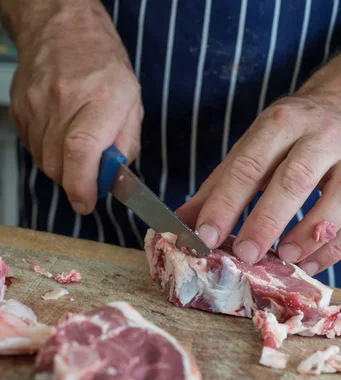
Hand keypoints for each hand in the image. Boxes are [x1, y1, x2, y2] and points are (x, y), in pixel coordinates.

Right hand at [9, 2, 142, 214]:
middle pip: (59, 165)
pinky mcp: (20, 109)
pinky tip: (60, 135)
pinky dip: (49, 153)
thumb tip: (112, 179)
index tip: (87, 203)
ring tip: (76, 146)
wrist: (62, 28)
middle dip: (75, 183)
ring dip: (62, 168)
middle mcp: (64, 101)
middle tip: (89, 175)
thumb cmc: (104, 67)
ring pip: (44, 161)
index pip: (81, 150)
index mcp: (101, 99)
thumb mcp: (133, 104)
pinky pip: (33, 148)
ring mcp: (36, 105)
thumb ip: (125, 146)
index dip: (82, 186)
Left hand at [177, 92, 340, 274]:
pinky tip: (310, 264)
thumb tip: (180, 224)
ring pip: (340, 197)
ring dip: (311, 234)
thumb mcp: (250, 151)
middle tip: (246, 255)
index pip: (249, 165)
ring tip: (286, 259)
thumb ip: (218, 187)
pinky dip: (335, 248)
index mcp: (280, 123)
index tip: (206, 236)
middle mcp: (321, 135)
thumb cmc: (287, 141)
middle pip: (295, 178)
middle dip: (267, 220)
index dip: (226, 203)